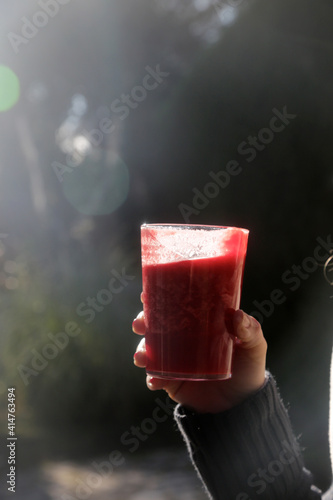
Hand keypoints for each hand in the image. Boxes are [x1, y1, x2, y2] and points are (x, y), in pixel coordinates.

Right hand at [132, 306, 266, 413]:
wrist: (241, 407)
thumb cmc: (249, 370)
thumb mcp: (254, 348)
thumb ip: (250, 331)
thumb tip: (237, 314)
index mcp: (200, 323)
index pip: (177, 304)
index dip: (160, 296)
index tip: (147, 293)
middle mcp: (183, 338)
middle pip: (157, 324)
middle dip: (143, 321)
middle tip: (140, 323)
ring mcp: (175, 359)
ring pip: (150, 349)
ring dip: (141, 349)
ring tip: (141, 357)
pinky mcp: (172, 380)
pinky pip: (156, 377)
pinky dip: (152, 378)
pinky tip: (154, 381)